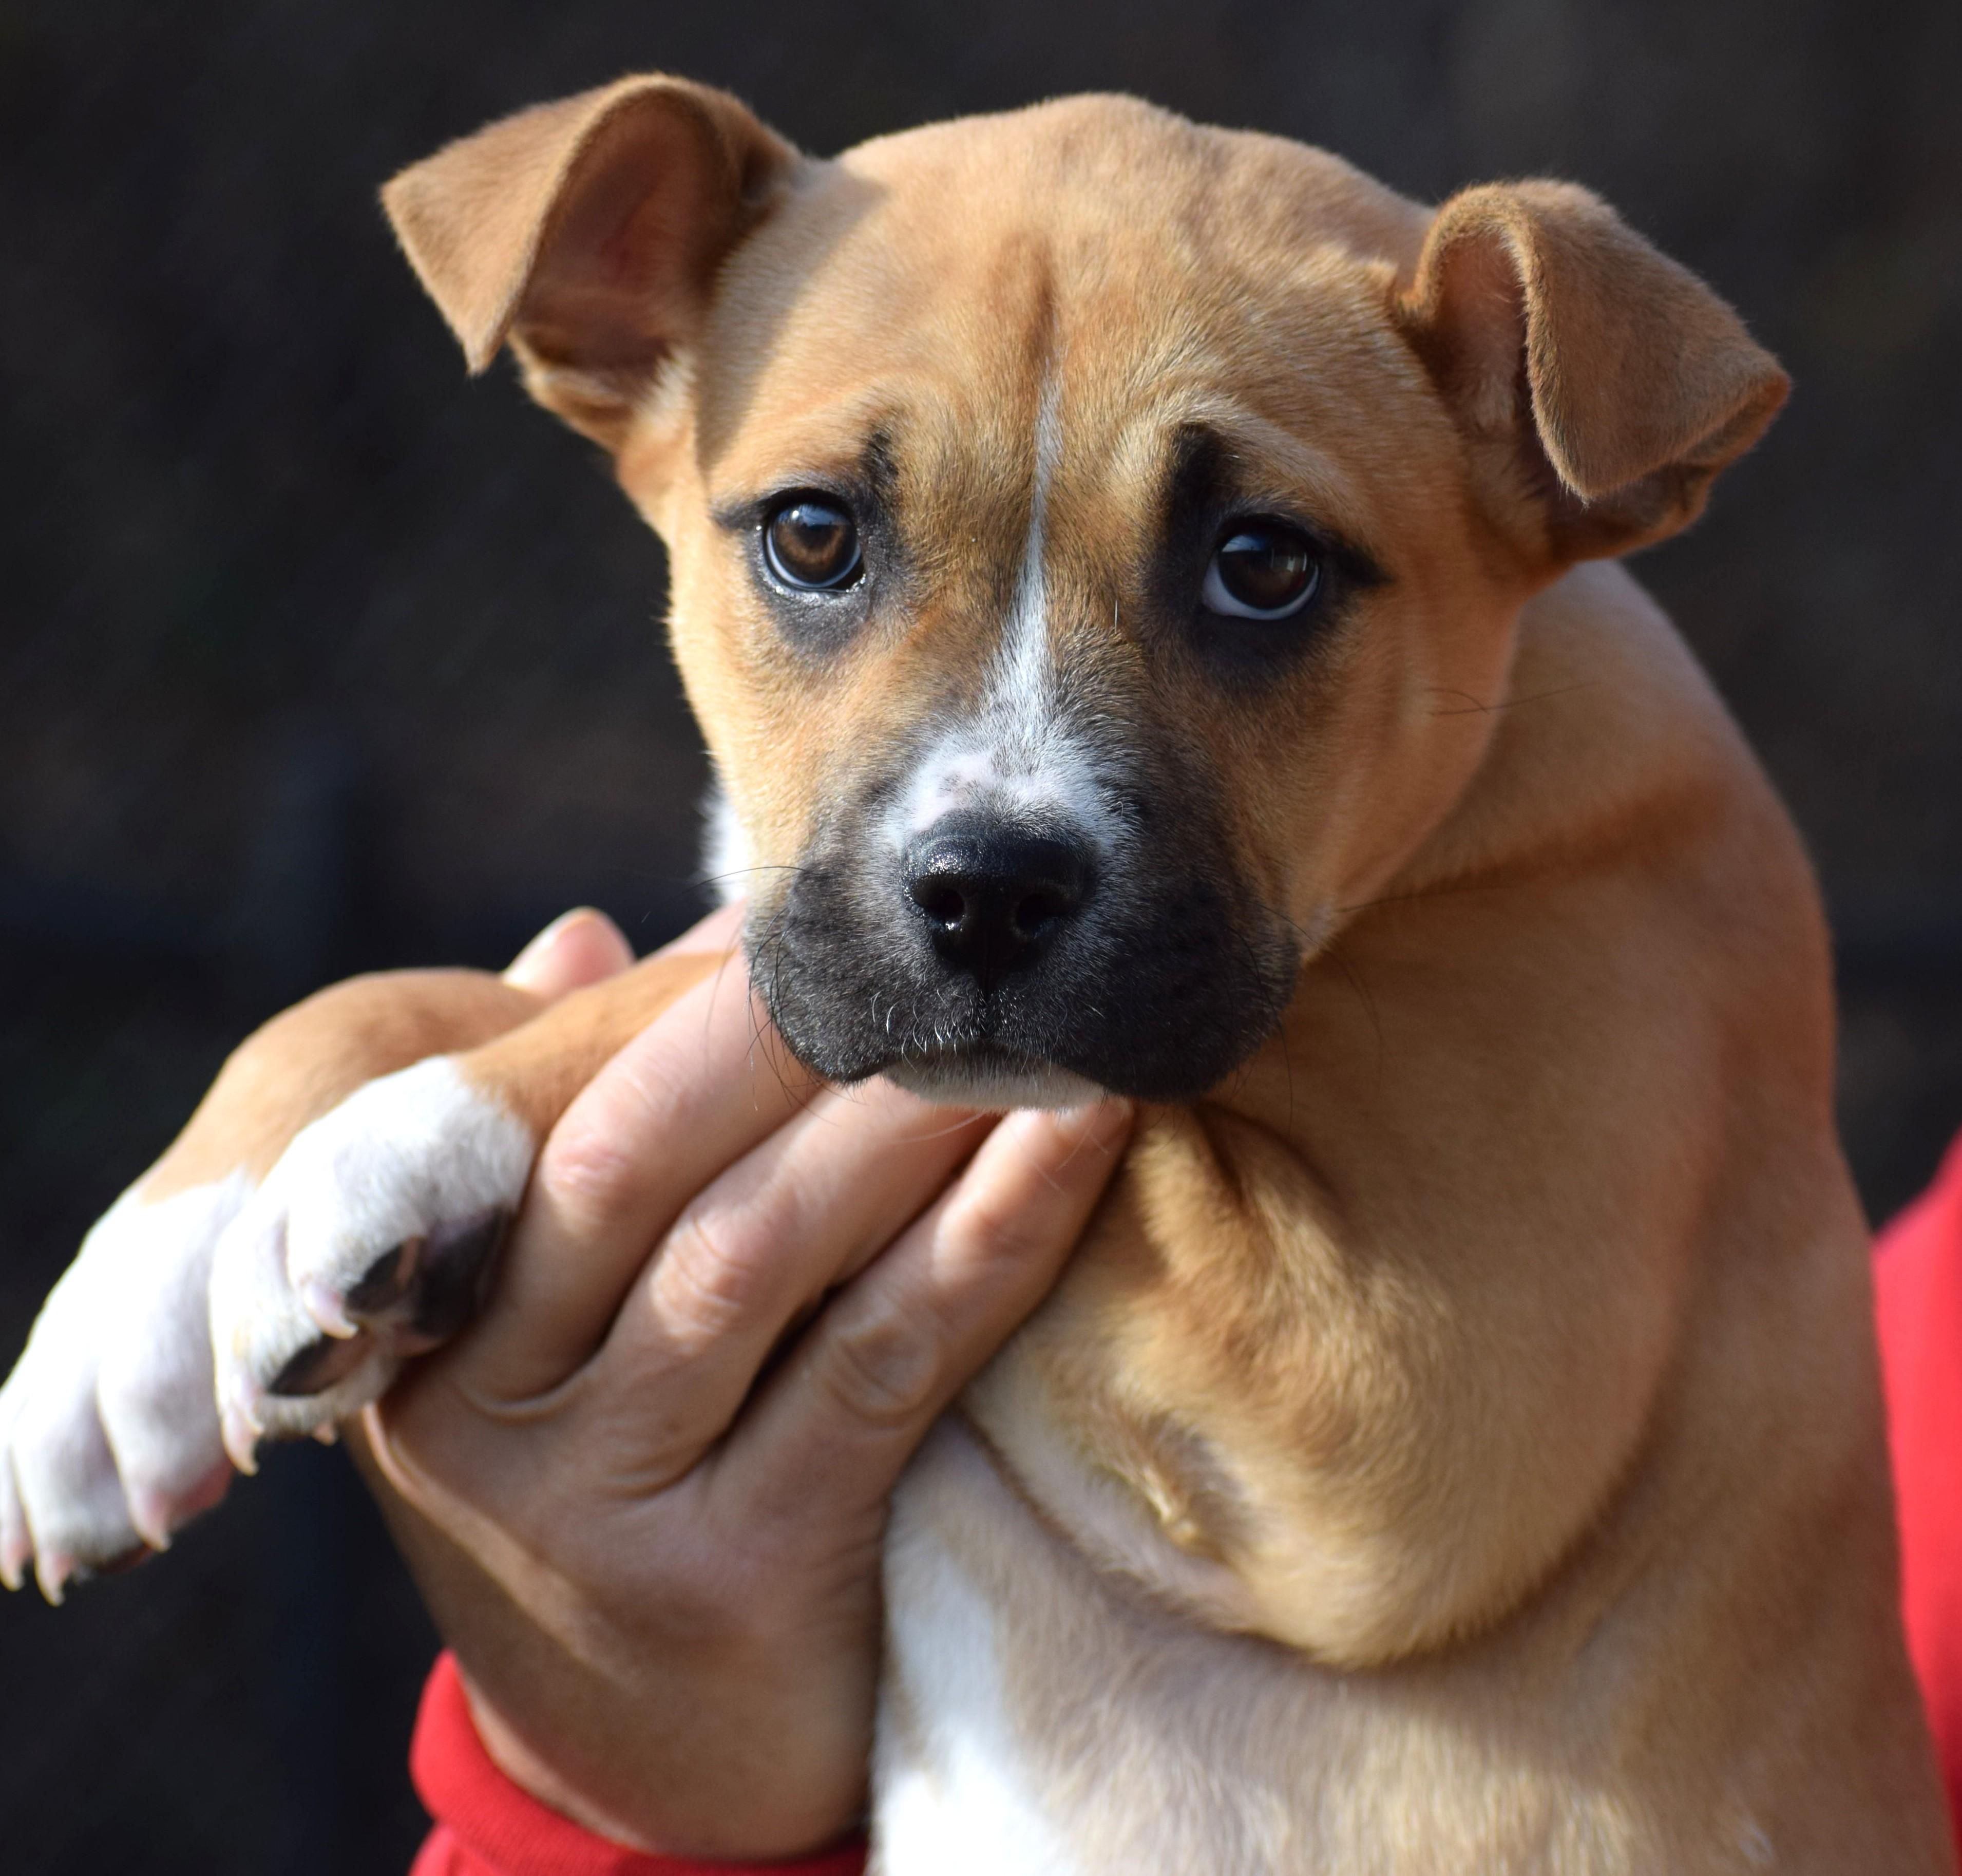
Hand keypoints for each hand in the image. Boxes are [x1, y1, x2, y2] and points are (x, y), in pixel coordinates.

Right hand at [348, 906, 1131, 1858]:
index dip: (682, 1007)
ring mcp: (594, 1504)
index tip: (812, 913)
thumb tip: (591, 936)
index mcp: (421, 1319)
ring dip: (907, 1117)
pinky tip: (1076, 1144)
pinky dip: (984, 1238)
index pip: (542, 1116)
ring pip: (758, 1253)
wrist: (639, 1775)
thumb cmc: (626, 1484)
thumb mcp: (555, 1330)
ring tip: (1024, 1020)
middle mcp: (477, 1409)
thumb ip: (562, 1132)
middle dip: (782, 1036)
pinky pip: (879, 1364)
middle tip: (926, 939)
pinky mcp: (730, 1580)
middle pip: (633, 1168)